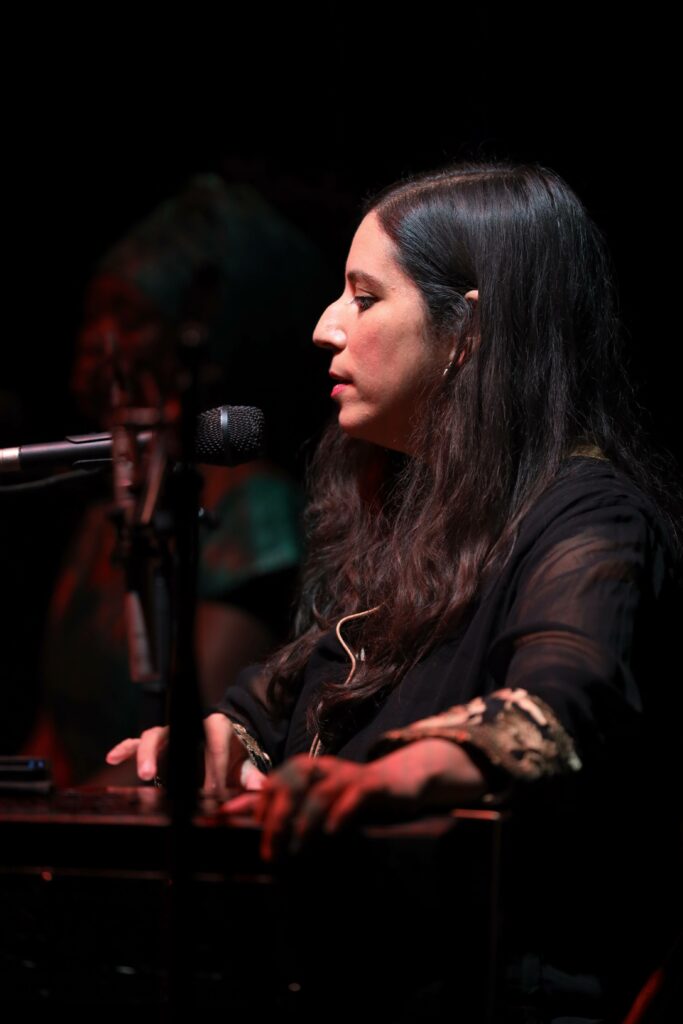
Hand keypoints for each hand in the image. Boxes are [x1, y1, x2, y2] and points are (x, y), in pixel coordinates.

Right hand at [105, 712, 259, 798]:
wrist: (230, 737)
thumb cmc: (236, 752)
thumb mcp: (246, 763)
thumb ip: (252, 776)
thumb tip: (261, 788)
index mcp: (217, 726)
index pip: (214, 748)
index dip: (215, 771)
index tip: (215, 792)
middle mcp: (191, 725)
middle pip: (173, 733)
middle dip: (161, 754)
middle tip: (149, 776)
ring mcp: (173, 732)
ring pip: (153, 736)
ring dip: (143, 753)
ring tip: (140, 773)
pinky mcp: (161, 741)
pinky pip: (139, 741)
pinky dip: (125, 748)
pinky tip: (110, 758)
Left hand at [221, 738, 486, 862]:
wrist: (397, 781)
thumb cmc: (346, 794)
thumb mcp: (310, 798)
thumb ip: (273, 804)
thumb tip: (228, 812)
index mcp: (305, 769)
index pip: (273, 784)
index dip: (259, 810)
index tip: (251, 837)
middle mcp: (323, 767)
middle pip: (291, 787)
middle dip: (277, 820)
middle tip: (270, 853)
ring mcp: (347, 775)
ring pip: (319, 793)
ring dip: (305, 823)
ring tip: (296, 849)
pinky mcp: (371, 785)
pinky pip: (353, 796)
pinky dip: (340, 813)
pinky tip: (332, 832)